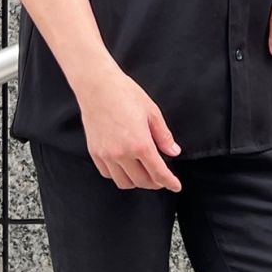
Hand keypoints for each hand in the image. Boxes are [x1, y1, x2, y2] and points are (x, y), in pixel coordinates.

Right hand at [76, 62, 182, 190]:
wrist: (97, 85)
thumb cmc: (125, 93)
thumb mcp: (152, 111)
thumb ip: (164, 135)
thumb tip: (173, 151)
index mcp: (140, 144)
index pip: (158, 173)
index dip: (169, 182)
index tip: (175, 186)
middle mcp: (122, 154)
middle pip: (142, 181)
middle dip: (155, 183)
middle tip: (161, 178)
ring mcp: (106, 155)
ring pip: (124, 182)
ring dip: (136, 182)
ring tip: (143, 173)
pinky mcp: (95, 152)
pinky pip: (108, 174)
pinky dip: (119, 175)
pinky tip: (125, 167)